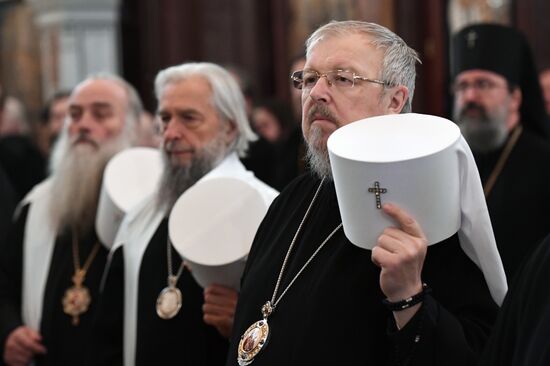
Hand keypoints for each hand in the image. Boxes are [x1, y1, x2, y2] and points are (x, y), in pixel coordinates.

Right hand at [3, 326, 46, 365]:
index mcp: (17, 335)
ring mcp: (8, 352)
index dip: (37, 348)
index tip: (44, 350)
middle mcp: (11, 344)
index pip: (29, 344)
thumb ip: (34, 334)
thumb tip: (39, 339)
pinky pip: (18, 364)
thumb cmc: (23, 334)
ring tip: (32, 355)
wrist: (11, 338)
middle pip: (26, 353)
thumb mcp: (29, 330)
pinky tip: (27, 359)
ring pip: (23, 360)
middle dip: (34, 354)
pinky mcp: (8, 359)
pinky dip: (24, 363)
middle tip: (38, 353)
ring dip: (30, 359)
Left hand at [202, 284, 237, 337]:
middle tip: (210, 306)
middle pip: (208, 297)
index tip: (208, 294)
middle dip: (208, 302)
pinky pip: (207, 317)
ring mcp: (229, 311)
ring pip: (206, 307)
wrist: (251, 331)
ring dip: (208, 311)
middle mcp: (232, 301)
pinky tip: (213, 320)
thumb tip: (207, 291)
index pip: (212, 288)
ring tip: (212, 313)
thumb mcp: (237, 301)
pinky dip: (208, 319)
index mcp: (235, 294)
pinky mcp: (224, 322)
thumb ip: (225, 295)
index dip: (207, 291)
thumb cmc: (240, 316)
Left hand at [371, 203, 427, 326]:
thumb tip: (389, 222)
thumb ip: (406, 237)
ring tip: (388, 260)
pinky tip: (383, 265)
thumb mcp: (413, 251)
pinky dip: (376, 258)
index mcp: (420, 241)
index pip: (408, 221)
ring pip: (381, 240)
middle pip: (388, 231)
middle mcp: (414, 246)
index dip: (396, 212)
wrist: (407, 292)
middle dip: (386, 242)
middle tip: (392, 255)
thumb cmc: (406, 270)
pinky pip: (376, 251)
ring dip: (380, 250)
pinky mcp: (393, 262)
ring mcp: (404, 254)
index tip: (386, 206)